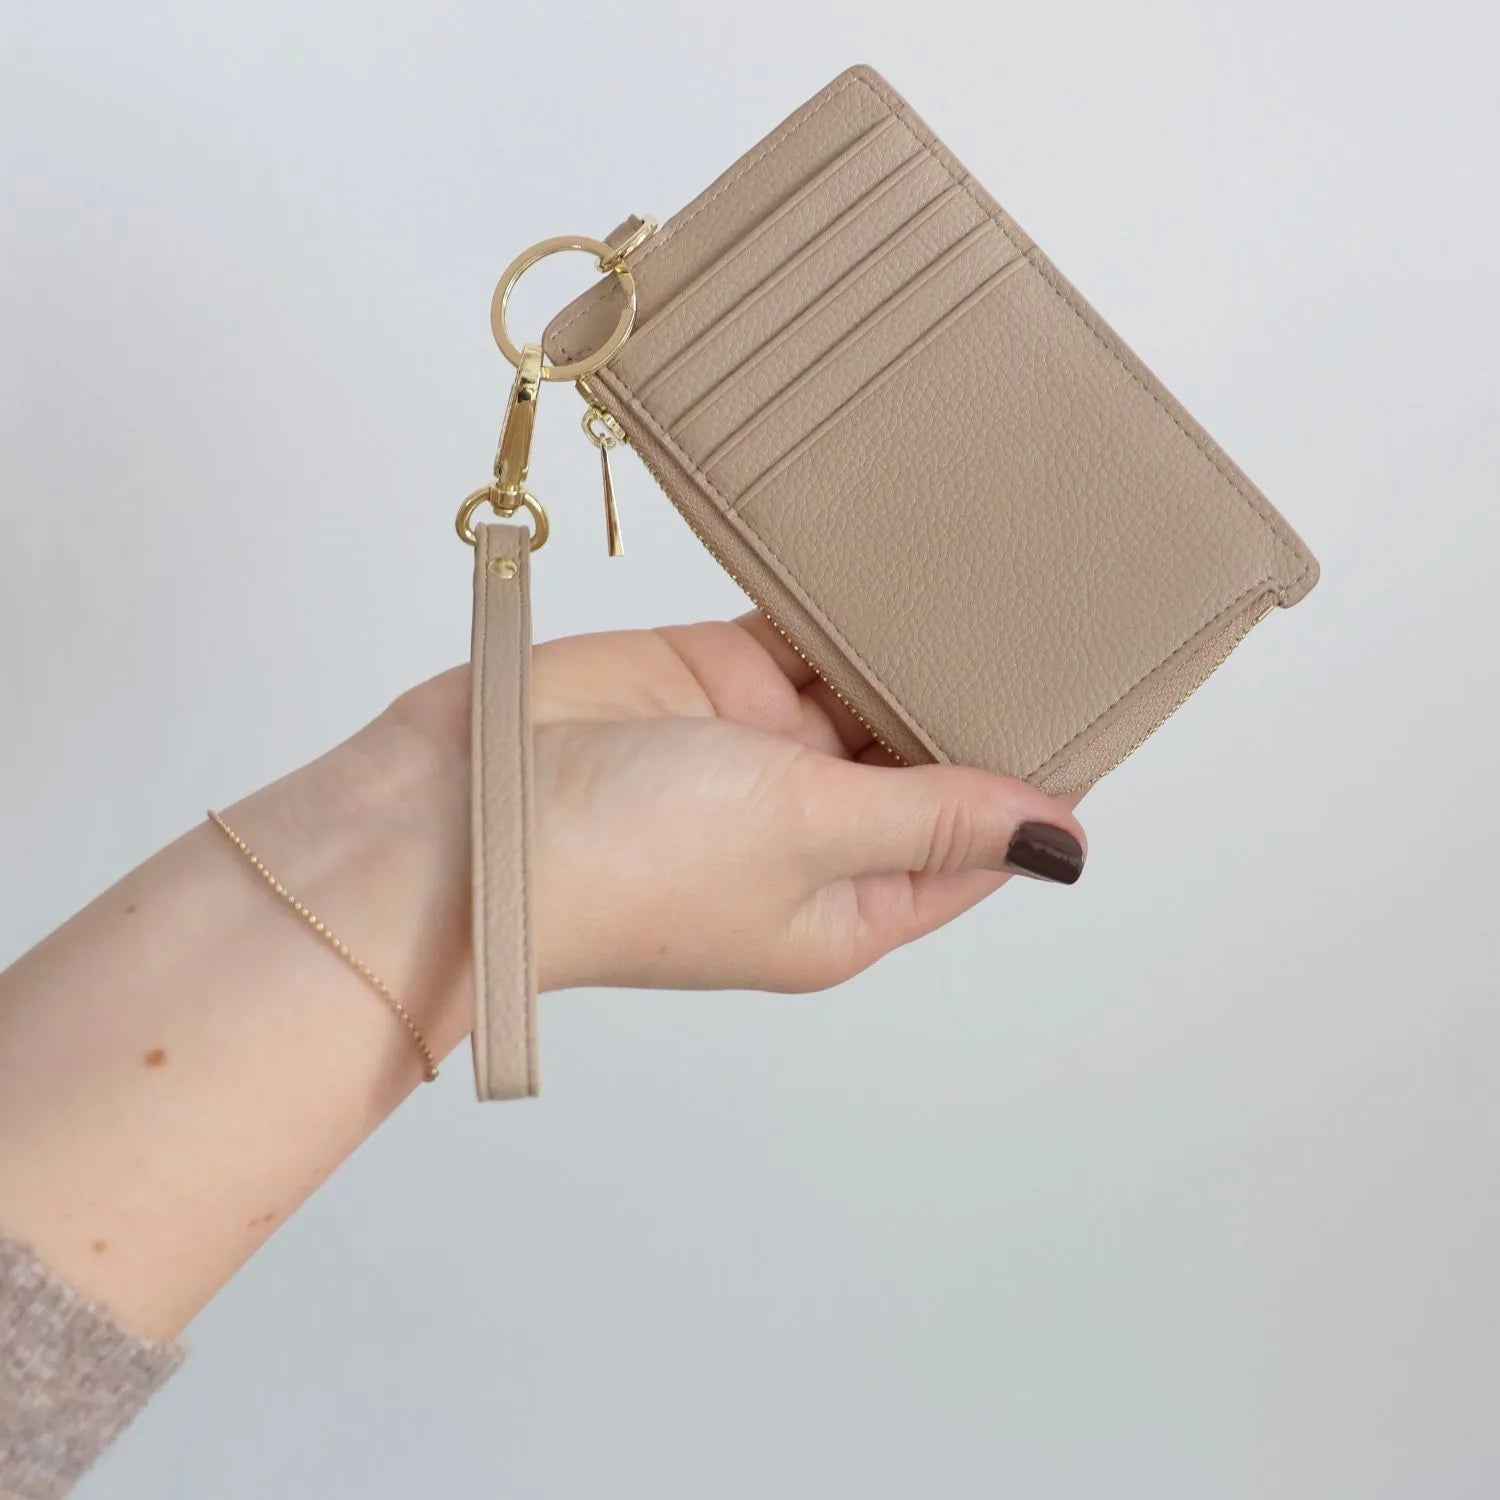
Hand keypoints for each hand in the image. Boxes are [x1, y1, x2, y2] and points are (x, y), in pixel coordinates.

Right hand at [390, 615, 1086, 994]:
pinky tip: (900, 561)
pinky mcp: (709, 680)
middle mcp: (812, 829)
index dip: (1039, 783)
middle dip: (979, 703)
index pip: (977, 843)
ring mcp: (759, 750)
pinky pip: (798, 630)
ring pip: (865, 685)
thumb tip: (1059, 843)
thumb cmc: (619, 865)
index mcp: (850, 902)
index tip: (1101, 706)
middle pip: (927, 758)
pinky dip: (842, 603)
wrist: (455, 819)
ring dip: (914, 646)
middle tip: (1062, 619)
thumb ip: (932, 819)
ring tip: (1001, 577)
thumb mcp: (806, 836)